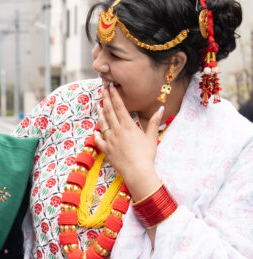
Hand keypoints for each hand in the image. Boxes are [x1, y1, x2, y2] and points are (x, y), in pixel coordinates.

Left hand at [95, 85, 161, 199]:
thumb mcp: (151, 137)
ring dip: (100, 114)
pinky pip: (99, 140)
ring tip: (98, 106)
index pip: (119, 106)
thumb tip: (161, 108)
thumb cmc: (146, 155)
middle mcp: (117, 131)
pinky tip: (96, 131)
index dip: (114, 95)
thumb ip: (154, 122)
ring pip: (103, 124)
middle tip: (103, 90)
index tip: (111, 87)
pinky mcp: (106, 150)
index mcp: (128, 126)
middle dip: (106, 99)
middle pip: (109, 112)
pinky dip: (97, 134)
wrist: (137, 171)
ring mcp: (110, 140)